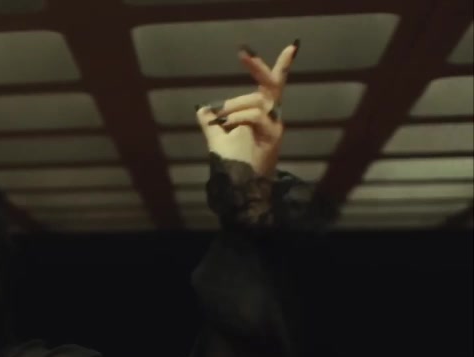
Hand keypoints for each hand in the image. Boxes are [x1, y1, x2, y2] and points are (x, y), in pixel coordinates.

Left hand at [196, 41, 298, 178]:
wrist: (240, 188)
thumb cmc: (233, 164)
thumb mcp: (217, 138)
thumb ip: (211, 123)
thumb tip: (202, 108)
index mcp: (262, 113)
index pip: (271, 85)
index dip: (273, 66)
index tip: (273, 48)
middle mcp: (272, 116)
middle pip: (272, 84)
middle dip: (258, 67)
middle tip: (244, 53)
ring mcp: (275, 126)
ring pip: (257, 101)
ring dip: (233, 106)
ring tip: (219, 119)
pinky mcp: (273, 136)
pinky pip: (256, 116)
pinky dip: (237, 117)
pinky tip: (225, 125)